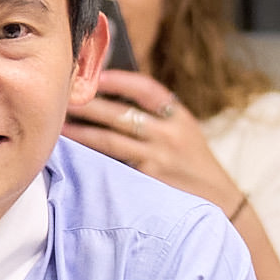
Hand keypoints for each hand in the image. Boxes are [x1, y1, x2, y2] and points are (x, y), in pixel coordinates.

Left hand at [63, 69, 241, 211]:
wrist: (219, 203)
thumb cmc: (194, 166)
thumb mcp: (185, 133)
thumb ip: (157, 117)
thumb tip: (112, 99)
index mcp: (180, 118)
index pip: (147, 90)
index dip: (119, 81)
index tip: (96, 76)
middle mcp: (169, 136)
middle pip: (120, 115)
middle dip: (88, 106)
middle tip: (63, 98)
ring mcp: (157, 161)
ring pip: (110, 141)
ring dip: (82, 133)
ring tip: (60, 126)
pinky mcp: (146, 183)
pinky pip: (112, 167)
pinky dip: (92, 160)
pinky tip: (75, 156)